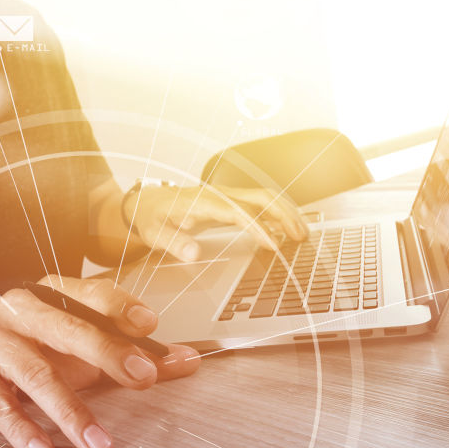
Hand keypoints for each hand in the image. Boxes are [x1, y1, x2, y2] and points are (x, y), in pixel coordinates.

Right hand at [0, 276, 198, 447]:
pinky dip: (22, 429)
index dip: (121, 307)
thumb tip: (188, 360)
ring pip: (35, 373)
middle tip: (143, 377)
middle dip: (108, 351)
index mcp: (53, 295)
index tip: (150, 325)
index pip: (91, 293)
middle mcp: (21, 310)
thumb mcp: (84, 350)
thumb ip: (134, 354)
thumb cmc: (35, 352)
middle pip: (68, 328)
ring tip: (100, 444)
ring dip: (70, 411)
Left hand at [124, 183, 308, 261]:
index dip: (259, 227)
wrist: (146, 204)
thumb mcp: (155, 234)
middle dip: (284, 214)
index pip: (239, 212)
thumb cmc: (151, 218)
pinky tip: (286, 231)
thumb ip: (174, 243)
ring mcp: (226, 196)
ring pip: (264, 198)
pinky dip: (276, 215)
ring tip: (302, 235)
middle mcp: (219, 195)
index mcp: (203, 201)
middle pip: (260, 197)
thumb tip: (193, 252)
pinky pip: (258, 204)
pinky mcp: (229, 202)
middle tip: (301, 237)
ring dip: (285, 213)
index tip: (274, 245)